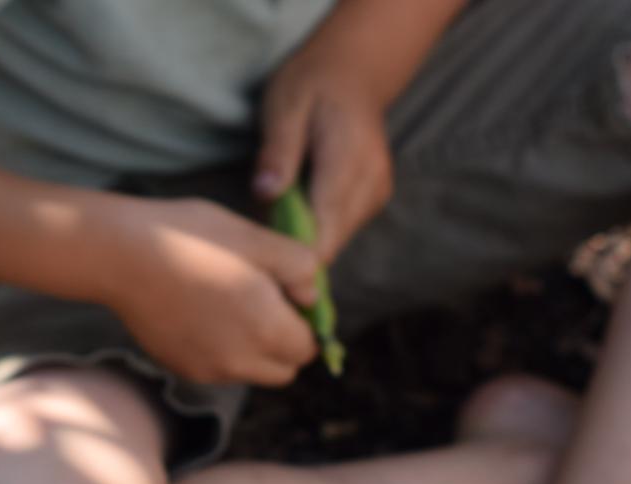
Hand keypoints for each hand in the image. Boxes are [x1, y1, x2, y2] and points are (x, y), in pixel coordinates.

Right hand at [99, 197, 320, 387]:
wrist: (120, 255)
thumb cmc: (192, 236)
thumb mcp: (257, 238)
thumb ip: (300, 268)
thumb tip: (311, 296)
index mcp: (266, 328)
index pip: (308, 347)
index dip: (305, 322)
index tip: (288, 295)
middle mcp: (239, 361)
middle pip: (283, 370)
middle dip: (283, 343)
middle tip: (264, 302)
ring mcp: (207, 369)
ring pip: (250, 372)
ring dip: (252, 349)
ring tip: (228, 304)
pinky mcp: (181, 367)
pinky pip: (217, 369)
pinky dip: (221, 350)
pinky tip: (200, 312)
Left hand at [254, 31, 393, 261]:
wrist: (353, 70)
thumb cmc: (311, 85)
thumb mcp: (284, 106)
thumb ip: (277, 152)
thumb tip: (266, 193)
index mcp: (348, 165)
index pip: (322, 237)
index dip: (290, 260)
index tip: (258, 266)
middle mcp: (370, 186)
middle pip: (328, 247)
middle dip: (291, 253)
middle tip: (254, 244)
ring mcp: (376, 195)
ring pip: (334, 243)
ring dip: (302, 240)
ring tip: (273, 218)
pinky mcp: (373, 200)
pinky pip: (339, 230)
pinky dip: (315, 229)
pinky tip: (294, 209)